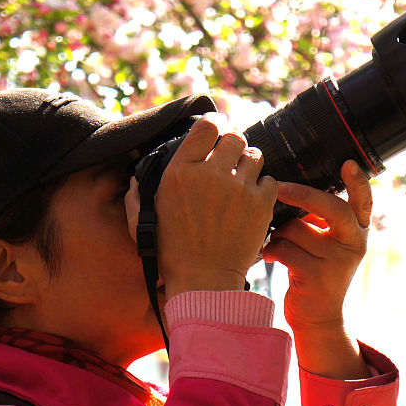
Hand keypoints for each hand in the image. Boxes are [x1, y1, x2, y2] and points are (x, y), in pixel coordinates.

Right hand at [135, 115, 277, 296]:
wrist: (204, 281)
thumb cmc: (170, 252)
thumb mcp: (142, 221)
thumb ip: (137, 194)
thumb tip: (135, 178)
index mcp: (180, 172)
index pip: (206, 126)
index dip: (214, 124)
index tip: (215, 131)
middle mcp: (211, 174)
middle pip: (234, 136)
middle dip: (233, 144)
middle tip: (230, 158)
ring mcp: (239, 188)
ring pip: (255, 155)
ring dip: (249, 164)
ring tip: (241, 179)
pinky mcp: (261, 204)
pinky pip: (270, 180)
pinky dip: (263, 186)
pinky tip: (252, 198)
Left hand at [262, 161, 371, 378]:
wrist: (317, 318)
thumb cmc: (315, 271)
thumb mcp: (327, 244)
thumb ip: (320, 220)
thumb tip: (289, 188)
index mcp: (357, 232)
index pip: (363, 202)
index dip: (358, 182)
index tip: (348, 163)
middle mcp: (353, 245)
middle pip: (331, 208)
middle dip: (302, 195)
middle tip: (278, 187)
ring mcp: (337, 263)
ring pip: (297, 229)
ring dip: (278, 233)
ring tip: (274, 241)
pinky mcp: (317, 278)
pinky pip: (284, 249)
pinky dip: (271, 250)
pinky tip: (269, 257)